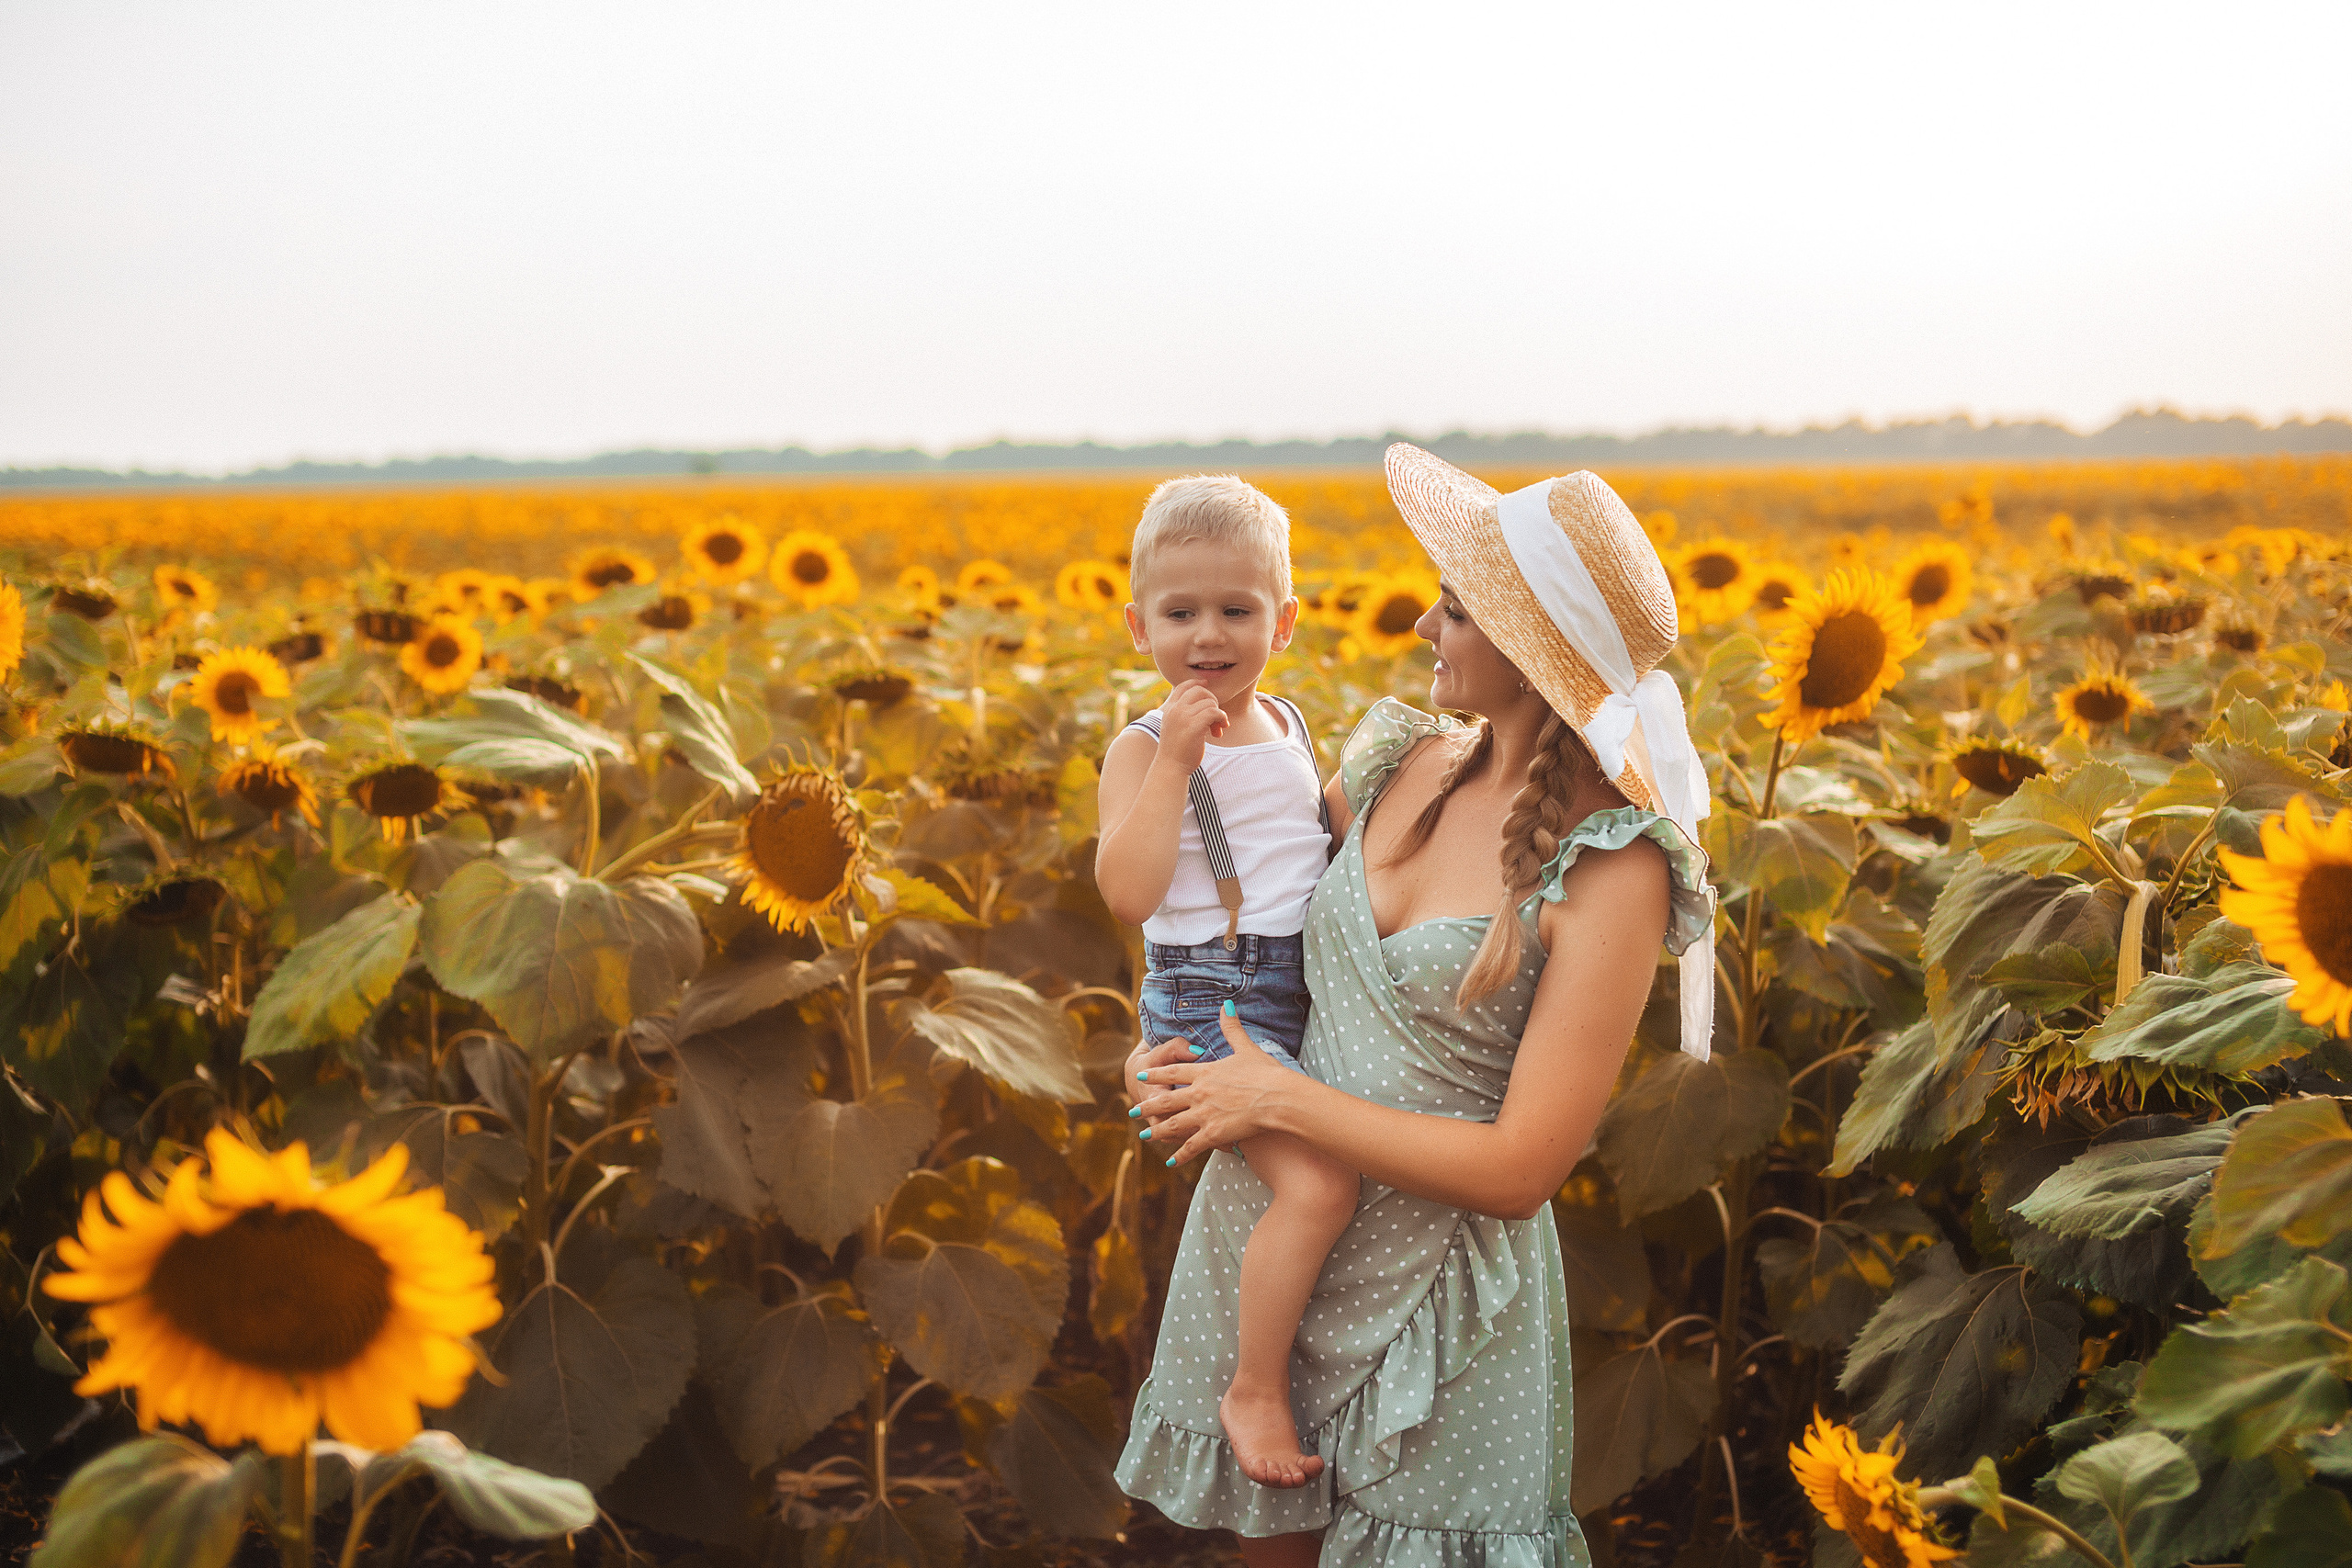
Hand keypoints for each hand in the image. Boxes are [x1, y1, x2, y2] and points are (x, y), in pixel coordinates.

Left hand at [1132, 1006, 1296, 1165]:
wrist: (1277, 1098)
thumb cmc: (1266, 1073)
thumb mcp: (1246, 1047)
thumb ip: (1232, 1027)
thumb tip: (1225, 1005)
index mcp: (1205, 1072)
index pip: (1173, 1072)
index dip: (1156, 1074)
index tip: (1141, 1075)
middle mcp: (1199, 1093)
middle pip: (1166, 1100)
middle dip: (1149, 1106)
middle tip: (1133, 1111)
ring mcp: (1203, 1114)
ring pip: (1173, 1124)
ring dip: (1157, 1131)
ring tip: (1145, 1136)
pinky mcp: (1213, 1134)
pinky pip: (1191, 1146)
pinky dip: (1180, 1154)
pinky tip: (1171, 1161)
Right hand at [1151, 681, 1228, 772]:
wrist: (1171, 767)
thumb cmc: (1176, 750)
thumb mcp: (1175, 726)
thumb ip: (1183, 713)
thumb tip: (1204, 702)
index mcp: (1170, 708)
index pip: (1184, 685)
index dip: (1198, 684)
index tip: (1207, 688)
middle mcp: (1175, 709)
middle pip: (1200, 691)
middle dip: (1213, 701)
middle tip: (1215, 718)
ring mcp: (1183, 716)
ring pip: (1210, 702)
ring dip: (1218, 715)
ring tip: (1217, 730)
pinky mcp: (1194, 726)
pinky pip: (1214, 712)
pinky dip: (1221, 719)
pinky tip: (1219, 731)